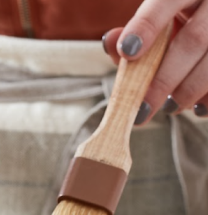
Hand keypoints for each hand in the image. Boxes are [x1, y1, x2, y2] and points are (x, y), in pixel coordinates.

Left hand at [102, 0, 207, 123]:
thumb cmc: (184, 14)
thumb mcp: (162, 13)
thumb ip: (137, 28)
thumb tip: (111, 43)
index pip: (166, 2)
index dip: (147, 27)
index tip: (127, 53)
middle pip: (195, 40)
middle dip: (165, 80)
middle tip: (142, 109)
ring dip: (190, 91)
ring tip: (170, 107)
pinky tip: (200, 108)